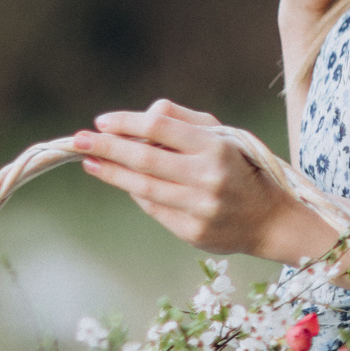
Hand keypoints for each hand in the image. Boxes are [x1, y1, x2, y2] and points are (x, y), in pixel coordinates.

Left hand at [75, 100, 338, 263]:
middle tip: (78, 139)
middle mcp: (208, 178)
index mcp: (216, 148)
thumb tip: (140, 118)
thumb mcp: (224, 136)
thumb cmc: (242, 169)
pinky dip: (136, 193)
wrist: (272, 220)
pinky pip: (154, 208)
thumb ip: (183, 121)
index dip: (126, 123)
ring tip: (90, 161)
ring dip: (111, 173)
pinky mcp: (192, 232)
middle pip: (144, 158)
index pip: (160, 128)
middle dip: (107, 147)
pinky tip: (123, 182)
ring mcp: (200, 208)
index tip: (102, 121)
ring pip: (142, 187)